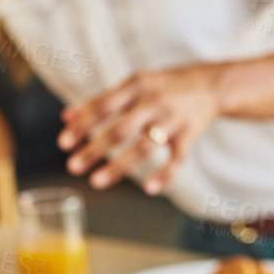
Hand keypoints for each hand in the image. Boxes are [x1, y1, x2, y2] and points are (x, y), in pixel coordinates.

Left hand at [57, 65, 223, 193]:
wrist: (210, 84)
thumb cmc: (162, 86)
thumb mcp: (133, 85)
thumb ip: (101, 101)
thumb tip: (66, 117)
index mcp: (137, 86)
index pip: (103, 106)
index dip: (82, 125)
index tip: (63, 143)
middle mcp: (154, 102)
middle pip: (121, 129)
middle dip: (95, 149)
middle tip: (73, 167)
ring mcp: (173, 120)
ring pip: (145, 147)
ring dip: (119, 166)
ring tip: (96, 181)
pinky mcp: (190, 136)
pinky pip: (177, 159)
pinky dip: (164, 175)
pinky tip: (148, 189)